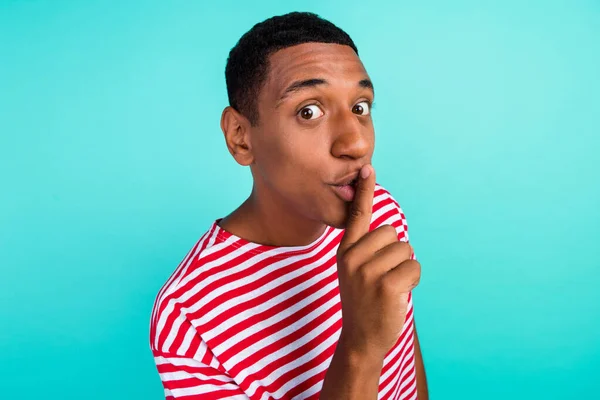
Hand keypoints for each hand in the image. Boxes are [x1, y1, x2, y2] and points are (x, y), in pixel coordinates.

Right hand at [336, 165, 420, 362]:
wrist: (360, 339)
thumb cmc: (364, 302)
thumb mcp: (355, 271)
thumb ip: (365, 250)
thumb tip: (391, 233)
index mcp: (346, 251)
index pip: (357, 215)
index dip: (364, 190)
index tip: (368, 168)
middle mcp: (353, 257)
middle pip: (393, 233)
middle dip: (396, 252)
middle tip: (383, 276)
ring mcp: (368, 272)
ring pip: (406, 250)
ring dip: (405, 267)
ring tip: (389, 286)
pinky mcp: (386, 286)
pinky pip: (414, 267)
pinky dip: (413, 280)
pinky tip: (397, 294)